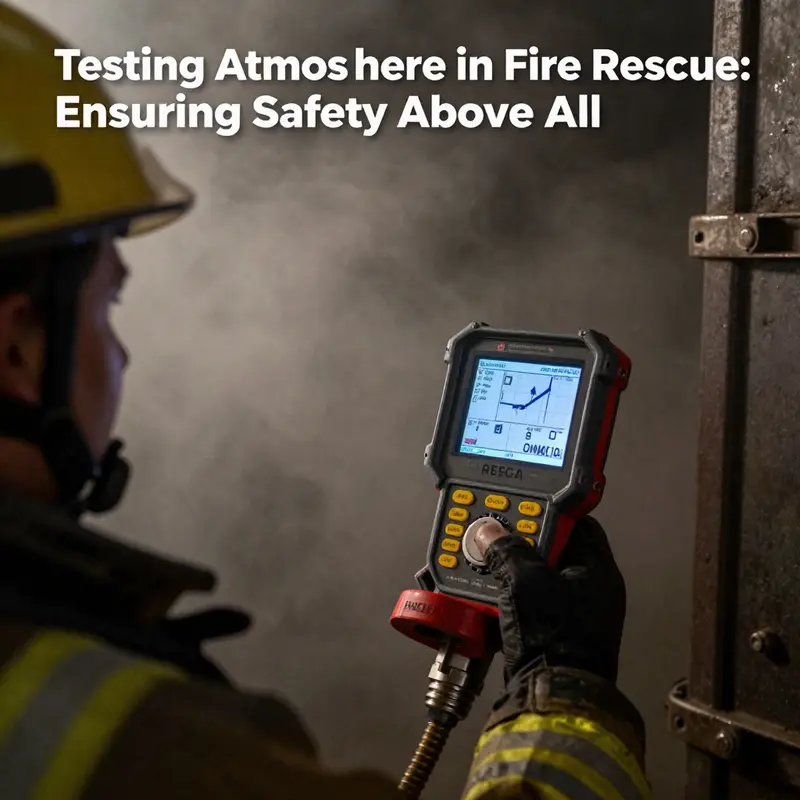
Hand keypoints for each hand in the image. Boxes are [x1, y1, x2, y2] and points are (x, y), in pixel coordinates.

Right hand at [474, 515, 625, 684]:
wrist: (551, 697)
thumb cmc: (553, 639)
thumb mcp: (525, 581)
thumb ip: (506, 549)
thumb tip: (489, 532)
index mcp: (597, 570)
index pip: (575, 522)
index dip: (546, 509)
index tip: (520, 505)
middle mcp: (591, 590)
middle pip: (551, 548)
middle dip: (519, 542)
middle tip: (494, 534)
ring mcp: (573, 614)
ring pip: (537, 576)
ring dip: (509, 569)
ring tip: (484, 562)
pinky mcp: (554, 634)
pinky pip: (530, 602)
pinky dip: (509, 595)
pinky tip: (488, 593)